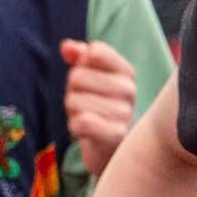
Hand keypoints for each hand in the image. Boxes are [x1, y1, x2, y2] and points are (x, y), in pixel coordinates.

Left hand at [59, 37, 139, 171]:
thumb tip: (66, 47)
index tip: (89, 80)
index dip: (80, 65)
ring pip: (74, 100)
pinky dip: (75, 126)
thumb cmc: (100, 109)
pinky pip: (82, 122)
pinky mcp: (116, 135)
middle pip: (77, 76)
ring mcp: (125, 113)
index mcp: (126, 71)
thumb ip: (80, 57)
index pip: (94, 52)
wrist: (112, 150)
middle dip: (72, 92)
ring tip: (87, 118)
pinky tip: (85, 131)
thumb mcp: (92, 78)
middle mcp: (129, 89)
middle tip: (85, 105)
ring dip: (73, 112)